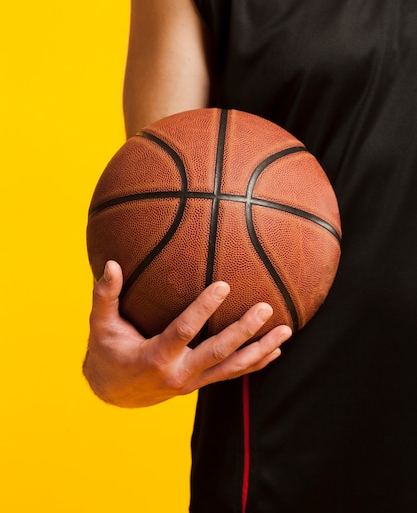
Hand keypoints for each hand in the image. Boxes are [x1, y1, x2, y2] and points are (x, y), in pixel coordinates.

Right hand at [83, 260, 292, 407]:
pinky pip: (231, 374)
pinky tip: (275, 351)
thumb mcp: (100, 325)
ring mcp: (191, 382)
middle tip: (265, 308)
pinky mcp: (198, 383)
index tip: (224, 285)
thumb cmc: (106, 352)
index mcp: (155, 357)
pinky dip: (254, 364)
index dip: (204, 309)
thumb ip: (105, 295)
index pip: (184, 331)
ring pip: (232, 368)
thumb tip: (111, 264)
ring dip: (260, 350)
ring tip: (285, 331)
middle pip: (218, 353)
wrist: (112, 392)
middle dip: (244, 332)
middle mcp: (178, 374)